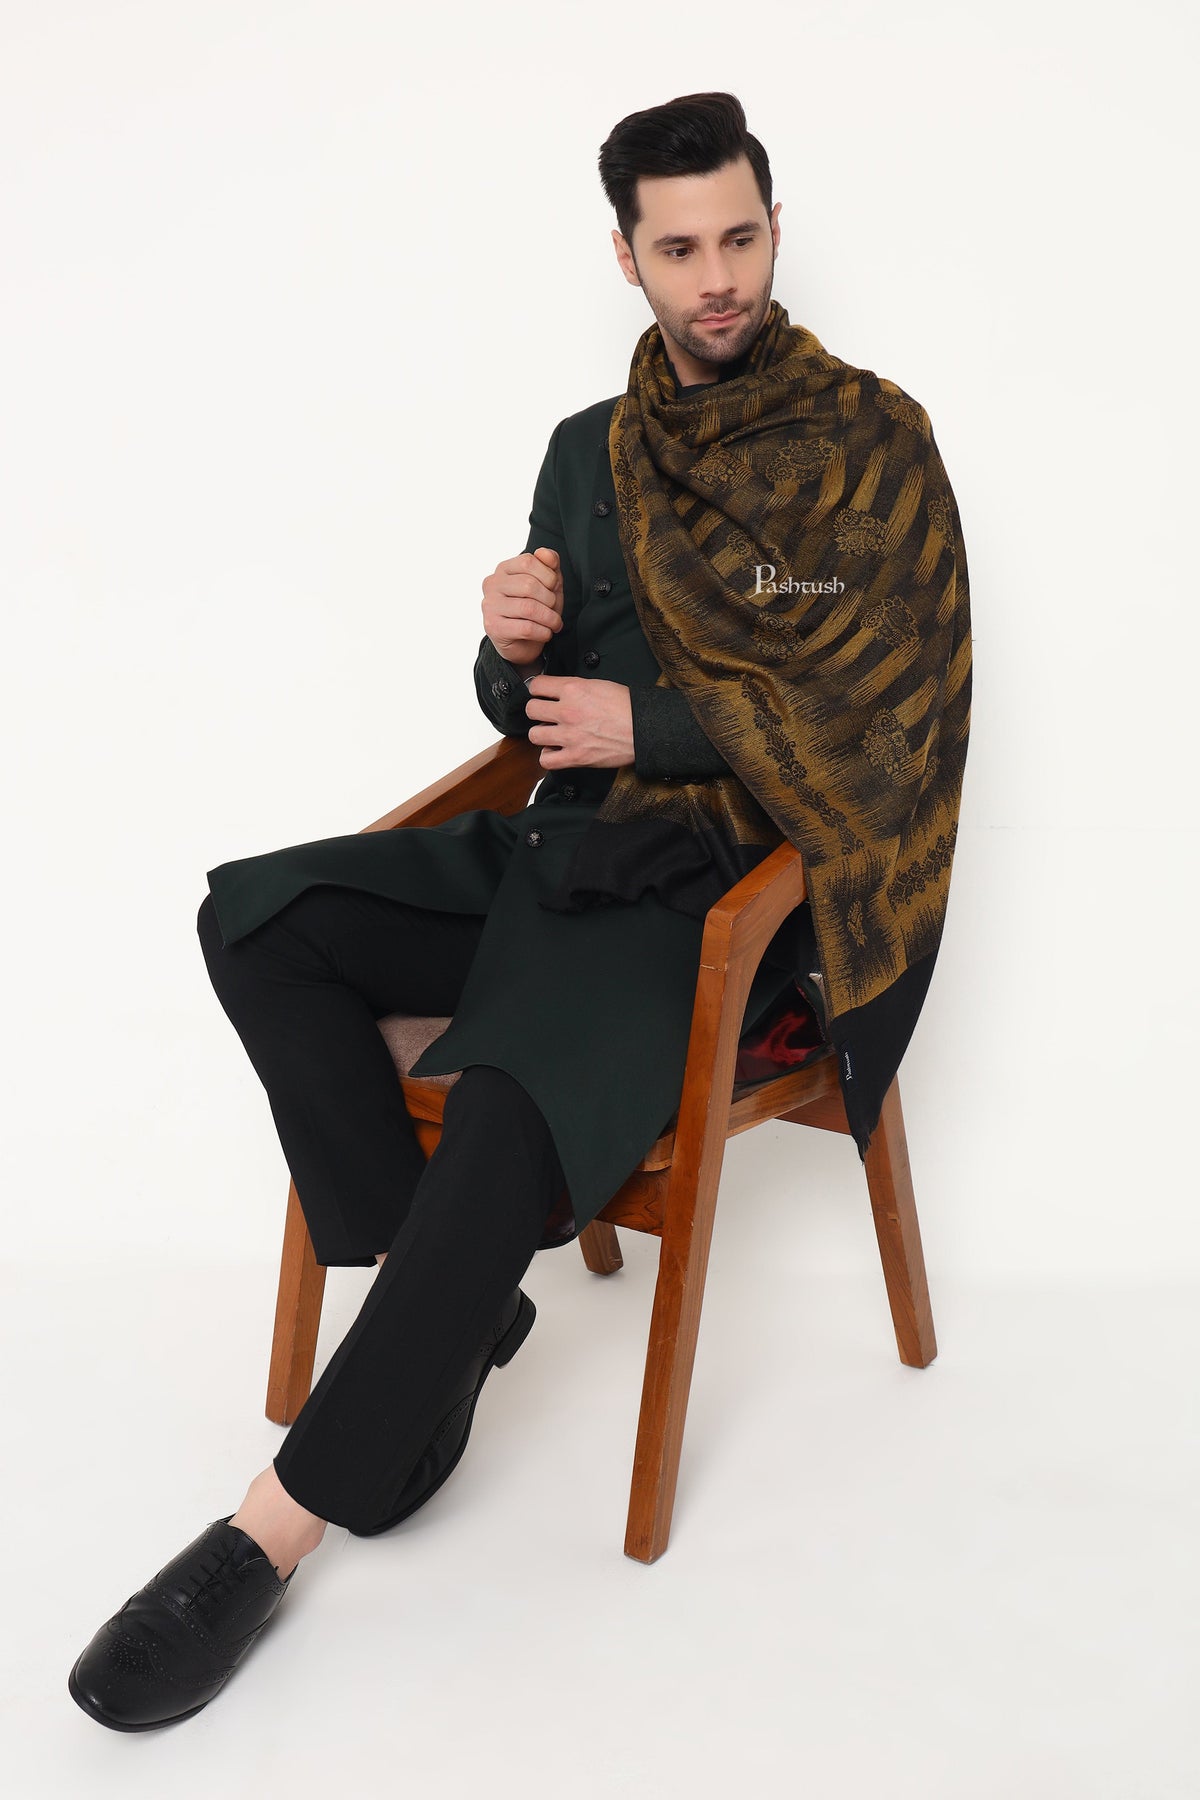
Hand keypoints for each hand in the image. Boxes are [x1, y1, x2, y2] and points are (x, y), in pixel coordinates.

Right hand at [481, 547, 563, 668]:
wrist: (521, 643)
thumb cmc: (535, 610)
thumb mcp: (547, 584)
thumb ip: (550, 565)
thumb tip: (545, 553)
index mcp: (503, 569)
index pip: (528, 562)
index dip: (548, 576)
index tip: (553, 589)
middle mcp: (492, 584)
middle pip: (529, 585)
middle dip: (550, 600)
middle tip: (554, 610)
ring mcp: (490, 606)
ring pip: (529, 608)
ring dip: (550, 618)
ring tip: (554, 624)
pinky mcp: (493, 627)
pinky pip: (526, 628)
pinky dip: (543, 632)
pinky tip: (546, 633)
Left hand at [524, 676, 633, 768]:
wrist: (644, 728)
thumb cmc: (627, 707)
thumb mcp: (598, 684)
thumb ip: (575, 687)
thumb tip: (559, 692)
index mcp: (574, 689)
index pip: (536, 685)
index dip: (537, 690)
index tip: (541, 694)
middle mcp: (568, 711)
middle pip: (531, 710)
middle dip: (538, 711)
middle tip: (547, 715)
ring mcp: (570, 736)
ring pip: (534, 735)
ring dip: (542, 734)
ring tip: (552, 733)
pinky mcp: (576, 757)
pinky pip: (546, 760)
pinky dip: (549, 756)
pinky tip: (557, 751)